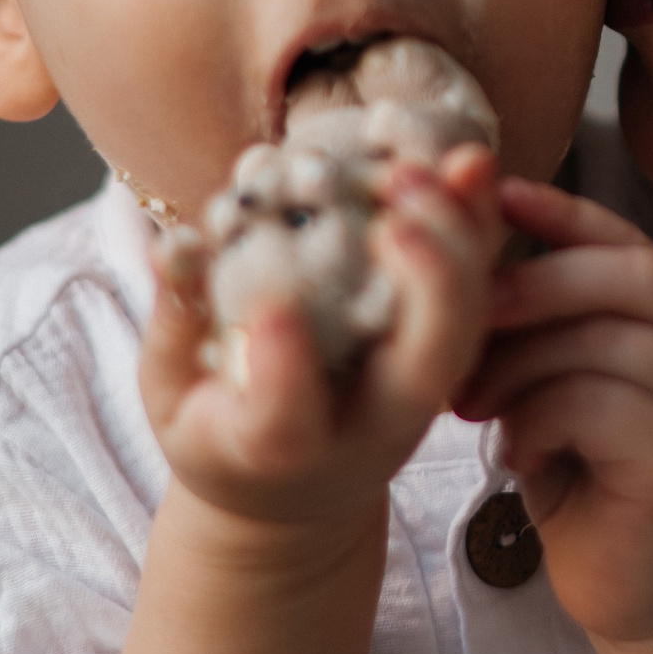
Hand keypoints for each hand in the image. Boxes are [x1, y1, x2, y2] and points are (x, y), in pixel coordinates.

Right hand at [140, 144, 503, 530]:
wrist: (295, 490)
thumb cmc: (221, 436)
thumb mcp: (173, 398)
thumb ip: (174, 325)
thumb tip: (175, 245)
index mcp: (286, 451)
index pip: (287, 424)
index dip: (282, 372)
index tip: (270, 312)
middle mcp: (372, 425)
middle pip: (424, 366)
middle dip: (425, 283)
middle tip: (394, 211)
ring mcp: (422, 390)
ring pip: (468, 321)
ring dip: (461, 238)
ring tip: (432, 166)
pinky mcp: (447, 352)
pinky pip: (479, 286)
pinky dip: (478, 224)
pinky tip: (467, 163)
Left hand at [452, 178, 652, 642]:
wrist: (645, 593)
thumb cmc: (590, 479)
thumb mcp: (560, 383)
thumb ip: (541, 325)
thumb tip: (459, 246)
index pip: (626, 241)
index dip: (559, 213)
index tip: (489, 196)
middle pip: (626, 276)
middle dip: (532, 282)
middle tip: (461, 310)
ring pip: (604, 341)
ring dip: (519, 364)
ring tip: (471, 402)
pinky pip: (599, 405)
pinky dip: (538, 420)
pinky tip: (516, 455)